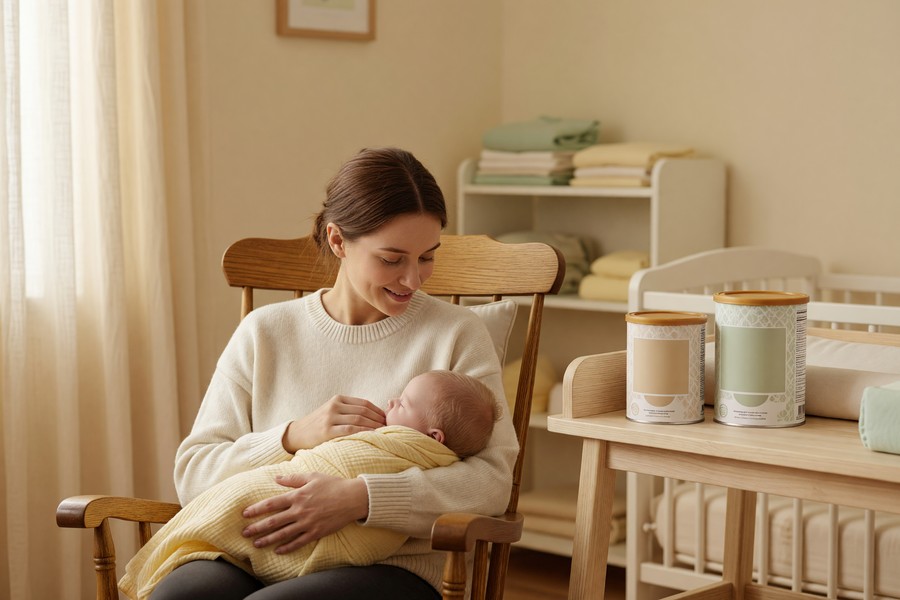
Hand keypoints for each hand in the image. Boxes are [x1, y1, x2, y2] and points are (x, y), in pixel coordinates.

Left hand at [241, 472, 368, 553]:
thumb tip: (277, 478)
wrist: (353, 498)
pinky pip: (299, 542)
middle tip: (244, 533)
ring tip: (256, 544)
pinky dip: (288, 547)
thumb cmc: (333, 485)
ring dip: (268, 539)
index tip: (245, 514)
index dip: (257, 509)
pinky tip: (278, 550)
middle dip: (257, 527)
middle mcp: (300, 510)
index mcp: (298, 496)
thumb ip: (293, 479)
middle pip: (274, 521)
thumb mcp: (312, 477)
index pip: (272, 504)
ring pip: (283, 533)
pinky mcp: (316, 532)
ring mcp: (308, 523)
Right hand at [283, 395, 385, 452]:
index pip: (364, 403)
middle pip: (364, 411)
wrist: (296, 434)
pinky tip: (372, 436)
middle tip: (390, 428)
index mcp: (338, 399)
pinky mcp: (326, 430)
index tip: (387, 420)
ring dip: (374, 426)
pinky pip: (349, 430)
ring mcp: (330, 418)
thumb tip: (374, 417)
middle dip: (379, 419)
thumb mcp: (332, 412)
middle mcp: (334, 406)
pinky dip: (363, 432)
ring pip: (358, 420)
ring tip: (384, 433)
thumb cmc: (318, 425)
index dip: (378, 412)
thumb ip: (349, 411)